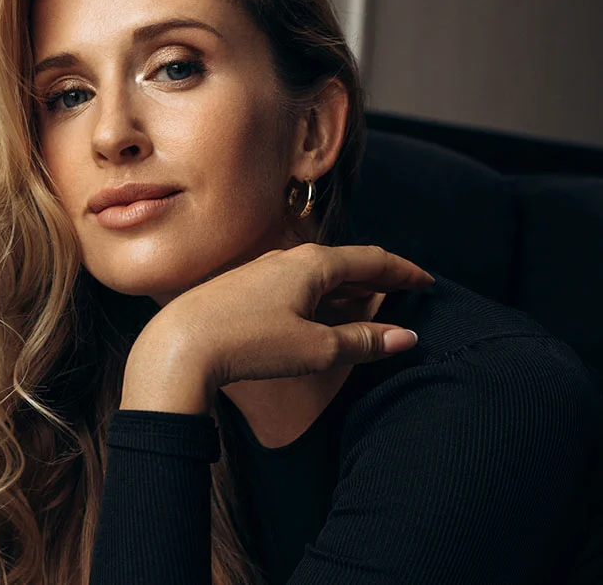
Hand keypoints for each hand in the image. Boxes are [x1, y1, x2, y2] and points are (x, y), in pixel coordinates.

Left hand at [127, 244, 434, 399]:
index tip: (425, 281)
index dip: (402, 272)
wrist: (180, 346)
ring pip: (317, 275)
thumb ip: (363, 341)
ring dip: (345, 290)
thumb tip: (406, 336)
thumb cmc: (250, 343)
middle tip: (402, 292)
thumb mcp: (316, 347)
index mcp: (313, 264)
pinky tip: (316, 316)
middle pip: (344, 264)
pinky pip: (294, 286)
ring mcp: (261, 271)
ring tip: (366, 306)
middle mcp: (288, 258)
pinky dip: (317, 298)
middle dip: (375, 278)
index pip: (371, 260)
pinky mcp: (242, 288)